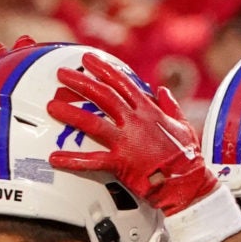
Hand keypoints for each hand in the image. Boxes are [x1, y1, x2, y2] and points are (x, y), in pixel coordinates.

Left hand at [48, 53, 216, 214]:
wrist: (188, 182)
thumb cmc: (187, 156)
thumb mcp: (183, 125)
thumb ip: (171, 105)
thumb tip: (163, 90)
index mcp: (149, 110)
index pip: (122, 82)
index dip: (103, 69)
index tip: (88, 59)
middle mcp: (135, 121)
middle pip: (103, 95)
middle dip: (80, 82)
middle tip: (61, 74)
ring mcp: (127, 141)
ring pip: (92, 122)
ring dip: (70, 113)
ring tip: (52, 106)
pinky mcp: (121, 163)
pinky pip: (92, 161)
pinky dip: (72, 160)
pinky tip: (54, 158)